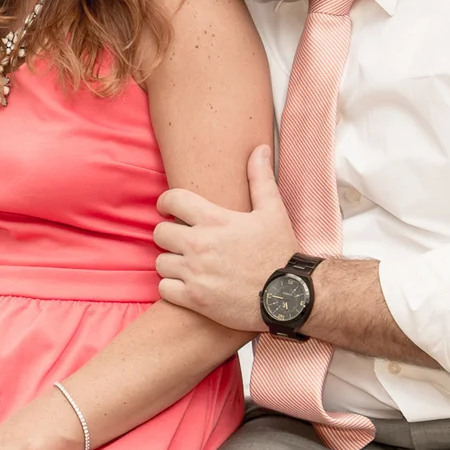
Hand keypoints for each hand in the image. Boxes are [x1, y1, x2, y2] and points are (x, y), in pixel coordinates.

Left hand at [154, 144, 298, 334]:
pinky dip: (172, 288)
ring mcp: (195, 273)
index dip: (166, 203)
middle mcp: (200, 245)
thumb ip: (260, 179)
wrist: (290, 297)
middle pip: (160, 233)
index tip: (169, 210)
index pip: (171, 200)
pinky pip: (164, 289)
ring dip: (171, 262)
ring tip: (186, 264)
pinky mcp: (195, 299)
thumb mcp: (274, 212)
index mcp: (215, 220)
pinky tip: (187, 285)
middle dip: (169, 235)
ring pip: (160, 262)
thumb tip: (259, 149)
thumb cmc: (281, 253)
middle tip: (181, 240)